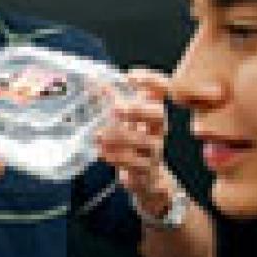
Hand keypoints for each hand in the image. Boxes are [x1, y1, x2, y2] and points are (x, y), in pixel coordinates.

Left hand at [95, 69, 174, 216]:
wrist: (148, 180)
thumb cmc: (135, 145)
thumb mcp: (127, 123)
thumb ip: (113, 101)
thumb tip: (94, 80)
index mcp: (154, 114)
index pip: (162, 92)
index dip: (151, 81)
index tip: (129, 76)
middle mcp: (158, 130)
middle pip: (158, 115)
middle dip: (137, 110)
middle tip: (115, 108)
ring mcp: (154, 151)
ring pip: (144, 141)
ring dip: (119, 136)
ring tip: (99, 134)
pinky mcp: (146, 171)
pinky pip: (134, 163)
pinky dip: (116, 157)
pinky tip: (102, 152)